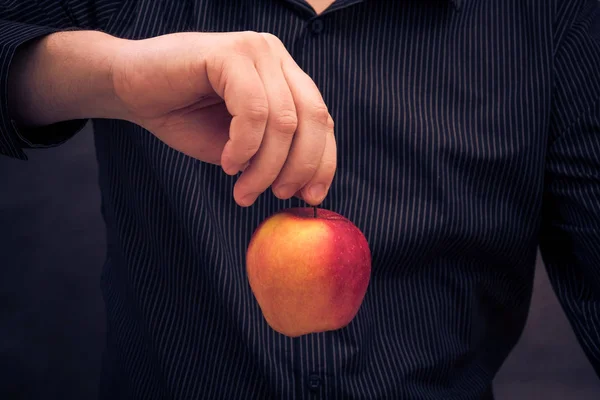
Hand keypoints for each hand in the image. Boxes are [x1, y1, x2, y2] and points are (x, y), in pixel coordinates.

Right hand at [111, 31, 335, 206]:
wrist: (130, 89)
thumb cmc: (184, 116)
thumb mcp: (241, 145)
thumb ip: (273, 155)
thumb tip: (306, 187)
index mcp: (284, 76)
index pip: (321, 120)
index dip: (322, 162)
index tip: (310, 197)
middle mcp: (276, 57)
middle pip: (312, 119)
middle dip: (298, 166)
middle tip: (276, 195)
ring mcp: (255, 50)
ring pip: (283, 121)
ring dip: (265, 166)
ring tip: (242, 189)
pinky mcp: (230, 52)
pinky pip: (253, 111)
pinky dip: (244, 147)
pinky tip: (227, 162)